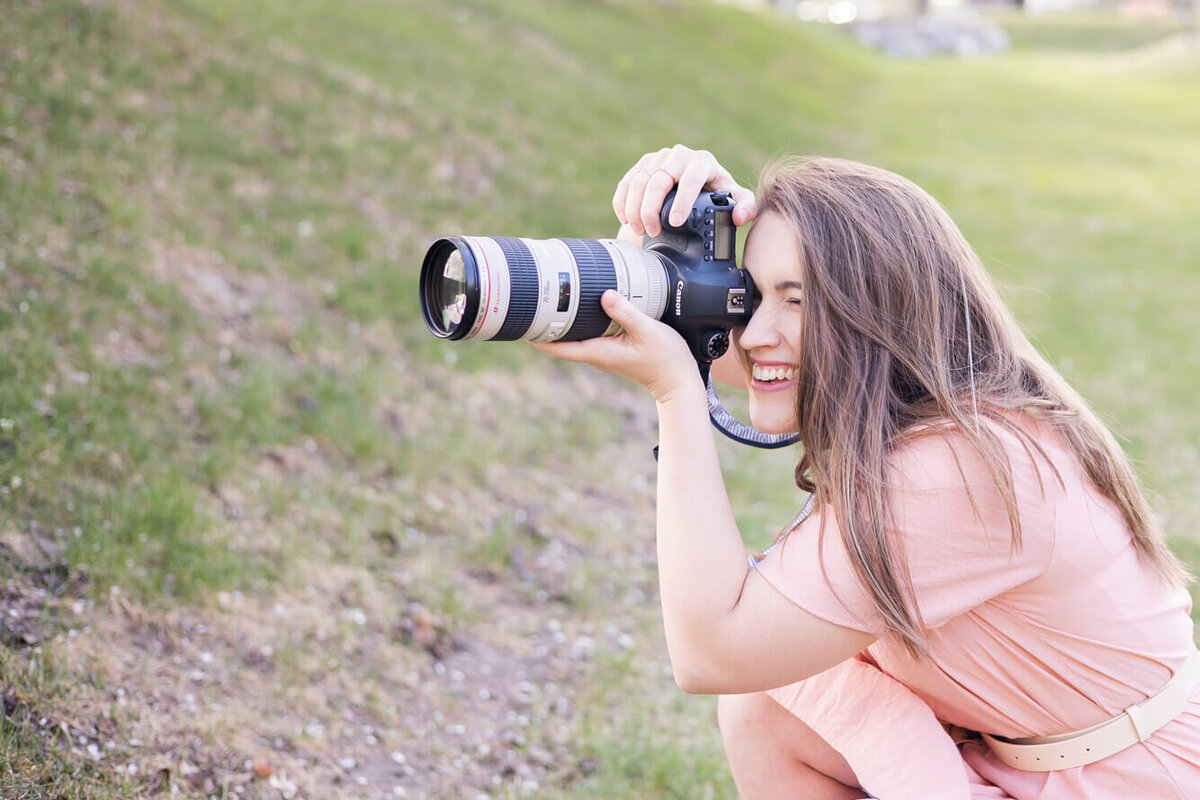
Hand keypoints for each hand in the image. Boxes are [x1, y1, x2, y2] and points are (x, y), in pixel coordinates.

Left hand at [531, 290, 701, 404]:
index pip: (558, 347)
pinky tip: (580, 308)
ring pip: (573, 337)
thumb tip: (605, 295)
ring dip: (560, 323)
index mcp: (598, 352)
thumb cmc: (665, 359)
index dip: (537, 337)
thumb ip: (626, 313)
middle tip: (531, 303)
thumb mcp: (648, 331)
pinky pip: (588, 335)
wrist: (678, 381)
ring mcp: (603, 352)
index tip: (522, 322)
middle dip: (544, 325)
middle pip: (560, 341)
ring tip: (549, 301)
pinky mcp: (612, 348)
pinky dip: (579, 322)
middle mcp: (596, 354)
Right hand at [613, 144, 758, 237]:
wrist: (695, 187)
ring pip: (638, 181)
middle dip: (651, 209)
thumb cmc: (716, 194)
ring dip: (634, 208)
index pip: (690, 179)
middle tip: (652, 231)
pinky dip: (622, 202)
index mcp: (702, 162)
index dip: (682, 201)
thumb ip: (745, 206)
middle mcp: (679, 155)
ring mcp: (658, 158)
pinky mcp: (642, 165)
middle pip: (659, 180)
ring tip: (639, 230)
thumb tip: (739, 217)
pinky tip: (625, 219)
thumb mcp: (734, 200)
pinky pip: (626, 182)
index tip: (676, 222)